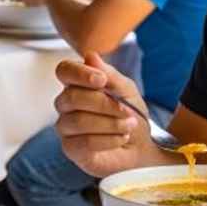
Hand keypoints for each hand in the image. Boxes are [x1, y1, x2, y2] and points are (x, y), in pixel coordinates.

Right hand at [52, 52, 152, 178]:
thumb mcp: (126, 90)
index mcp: (78, 83)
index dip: (79, 73)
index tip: (101, 80)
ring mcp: (66, 126)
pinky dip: (109, 140)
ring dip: (110, 123)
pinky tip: (121, 138)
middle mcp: (67, 103)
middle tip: (126, 110)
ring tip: (129, 125)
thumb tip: (90, 56)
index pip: (64, 70)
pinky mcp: (71, 148)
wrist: (141, 146)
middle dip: (103, 103)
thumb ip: (109, 74)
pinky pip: (84, 142)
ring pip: (78, 121)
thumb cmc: (130, 114)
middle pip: (72, 97)